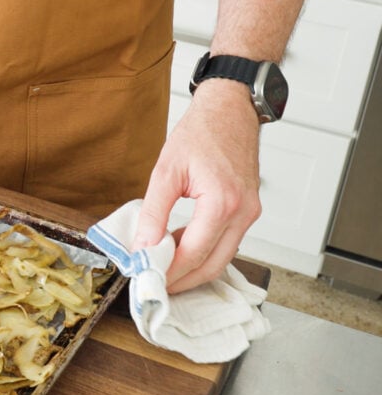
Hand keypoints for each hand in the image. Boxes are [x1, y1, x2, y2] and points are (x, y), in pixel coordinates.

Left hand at [133, 79, 262, 293]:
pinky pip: (227, 243)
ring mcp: (250, 213)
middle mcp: (243, 212)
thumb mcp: (166, 171)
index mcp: (223, 202)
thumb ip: (153, 213)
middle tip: (154, 283)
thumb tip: (143, 246)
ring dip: (193, 268)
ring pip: (223, 258)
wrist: (230, 110)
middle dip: (183, 280)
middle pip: (213, 265)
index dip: (169, 272)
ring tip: (162, 267)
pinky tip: (180, 247)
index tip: (148, 280)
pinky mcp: (249, 211)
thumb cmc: (201, 133)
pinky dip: (204, 252)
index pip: (194, 254)